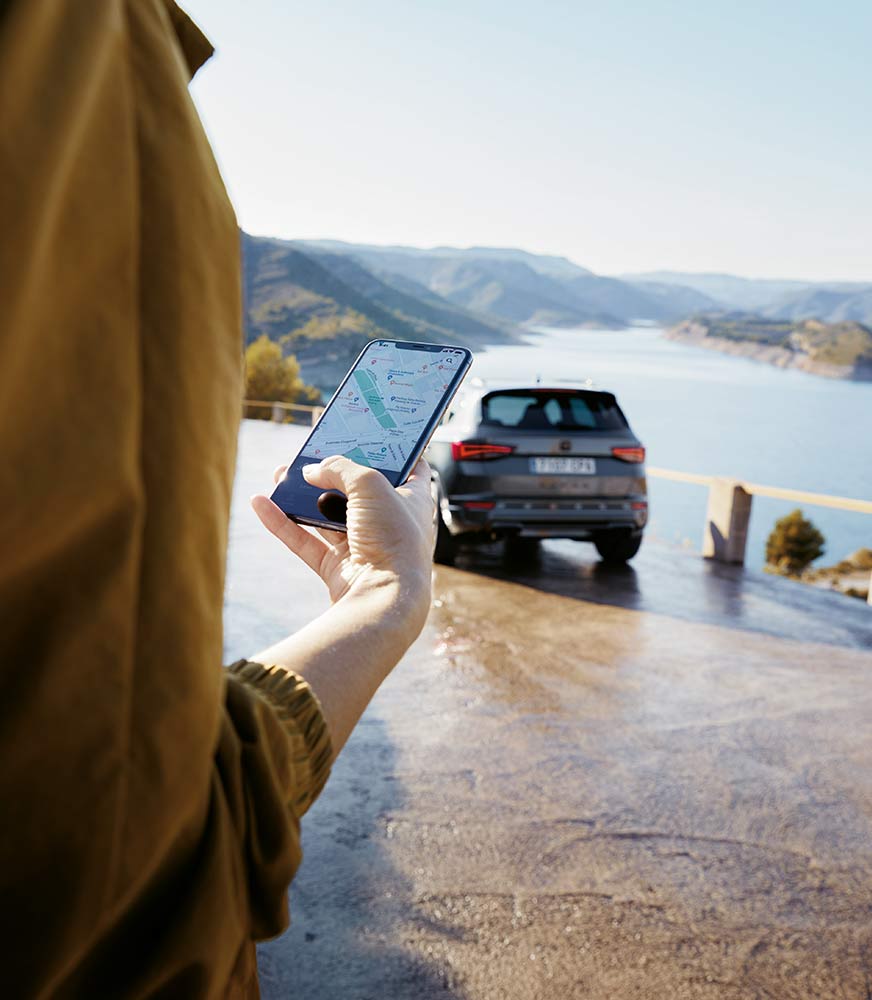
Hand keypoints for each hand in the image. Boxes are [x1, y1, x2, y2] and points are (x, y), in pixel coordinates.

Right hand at [251, 456, 434, 612]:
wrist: (383, 598)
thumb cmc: (393, 538)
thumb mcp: (371, 484)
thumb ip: (341, 468)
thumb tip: (314, 470)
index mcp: (413, 501)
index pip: (409, 467)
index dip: (391, 449)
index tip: (371, 432)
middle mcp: (390, 523)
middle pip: (358, 490)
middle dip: (331, 471)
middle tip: (312, 452)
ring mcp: (363, 546)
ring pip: (326, 514)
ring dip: (302, 494)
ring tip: (280, 473)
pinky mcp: (338, 568)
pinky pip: (305, 541)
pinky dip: (283, 523)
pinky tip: (261, 503)